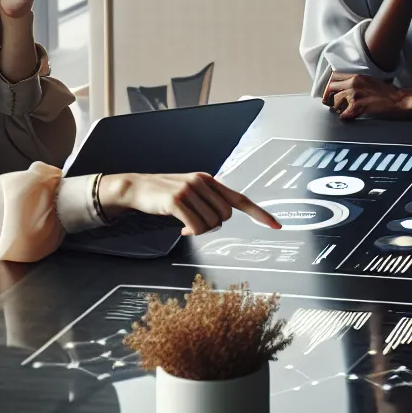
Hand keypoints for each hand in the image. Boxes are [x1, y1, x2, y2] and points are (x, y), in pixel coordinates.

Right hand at [98, 172, 280, 234]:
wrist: (135, 188)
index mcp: (208, 180)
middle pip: (225, 216)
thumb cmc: (163, 195)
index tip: (276, 225)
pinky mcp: (176, 200)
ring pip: (211, 223)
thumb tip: (219, 221)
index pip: (240, 198)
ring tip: (185, 224)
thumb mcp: (189, 193)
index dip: (259, 213)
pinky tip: (181, 229)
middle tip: (194, 224)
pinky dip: (191, 232)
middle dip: (212, 225)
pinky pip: (196, 226)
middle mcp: (202, 181)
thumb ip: (207, 202)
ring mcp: (189, 189)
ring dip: (199, 230)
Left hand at [322, 73, 410, 120]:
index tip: (331, 92)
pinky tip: (350, 116)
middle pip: (330, 89)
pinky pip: (343, 114)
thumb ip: (357, 83)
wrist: (398, 100)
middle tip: (331, 103)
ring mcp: (354, 95)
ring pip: (334, 102)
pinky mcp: (357, 106)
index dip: (330, 86)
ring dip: (337, 108)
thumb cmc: (387, 92)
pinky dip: (345, 117)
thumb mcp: (369, 81)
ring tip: (344, 111)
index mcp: (356, 76)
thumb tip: (346, 88)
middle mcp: (353, 83)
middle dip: (329, 97)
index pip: (333, 77)